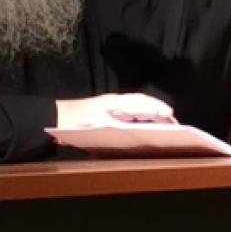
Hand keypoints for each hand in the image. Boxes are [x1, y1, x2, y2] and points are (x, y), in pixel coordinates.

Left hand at [55, 93, 176, 127]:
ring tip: (167, 127)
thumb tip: (136, 126)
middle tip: (176, 125)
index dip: (158, 108)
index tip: (170, 114)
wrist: (54, 119)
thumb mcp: (99, 125)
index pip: (142, 103)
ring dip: (154, 117)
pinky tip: (148, 129)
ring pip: (139, 110)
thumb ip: (121, 125)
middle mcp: (117, 103)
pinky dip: (144, 120)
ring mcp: (113, 108)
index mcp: (116, 103)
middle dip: (160, 113)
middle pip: (144, 105)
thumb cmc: (75, 123)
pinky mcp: (110, 115)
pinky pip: (132, 115)